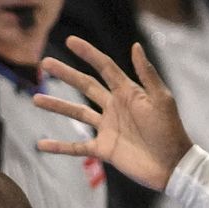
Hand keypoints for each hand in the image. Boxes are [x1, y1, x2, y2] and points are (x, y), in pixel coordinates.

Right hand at [36, 39, 192, 191]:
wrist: (172, 165)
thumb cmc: (171, 130)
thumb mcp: (161, 99)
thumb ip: (147, 74)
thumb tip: (135, 46)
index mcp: (128, 92)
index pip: (104, 68)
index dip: (88, 53)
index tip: (70, 41)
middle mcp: (114, 107)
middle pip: (85, 86)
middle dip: (65, 74)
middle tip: (45, 63)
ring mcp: (107, 128)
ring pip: (76, 114)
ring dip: (56, 106)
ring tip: (36, 98)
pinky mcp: (103, 149)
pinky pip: (76, 147)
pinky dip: (59, 146)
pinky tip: (41, 143)